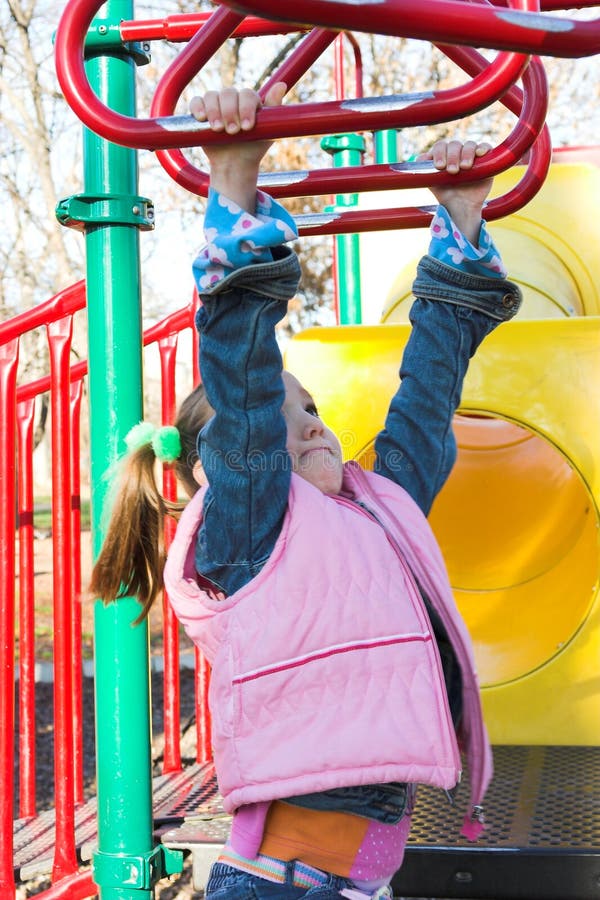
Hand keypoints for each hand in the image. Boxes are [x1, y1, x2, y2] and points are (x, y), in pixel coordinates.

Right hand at [190, 83, 286, 212]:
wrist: (235, 165)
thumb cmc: (253, 147)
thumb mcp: (267, 131)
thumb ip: (274, 108)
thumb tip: (281, 85)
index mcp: (249, 101)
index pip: (247, 94)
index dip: (246, 108)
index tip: (247, 127)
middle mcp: (232, 99)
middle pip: (228, 93)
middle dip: (230, 112)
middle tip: (233, 131)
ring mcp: (216, 104)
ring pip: (212, 96)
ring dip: (214, 111)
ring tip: (218, 129)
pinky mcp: (201, 112)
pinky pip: (196, 102)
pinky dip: (198, 107)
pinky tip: (201, 118)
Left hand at [419, 140, 492, 244]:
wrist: (461, 207)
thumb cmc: (445, 194)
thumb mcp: (431, 183)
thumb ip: (423, 171)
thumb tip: (417, 160)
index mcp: (443, 155)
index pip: (440, 146)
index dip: (439, 153)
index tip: (439, 166)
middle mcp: (457, 152)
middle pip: (454, 145)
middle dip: (452, 156)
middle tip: (452, 171)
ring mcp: (471, 155)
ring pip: (469, 145)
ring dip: (466, 153)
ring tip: (464, 167)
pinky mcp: (485, 159)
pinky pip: (485, 147)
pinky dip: (483, 148)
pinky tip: (479, 153)